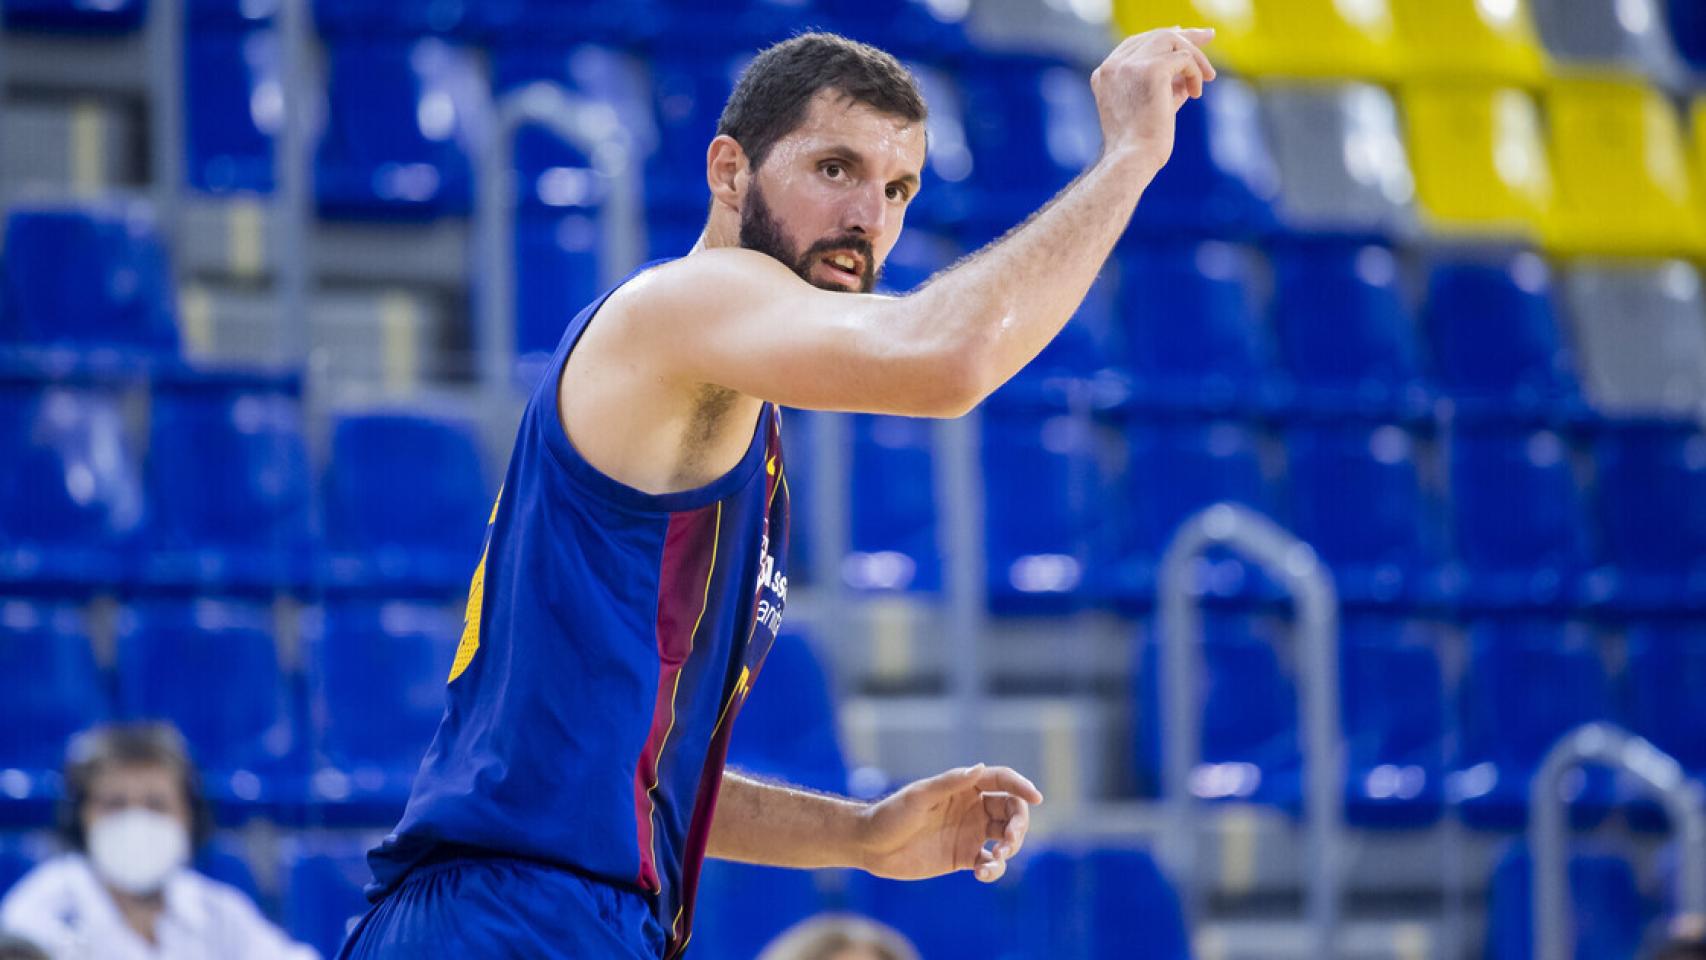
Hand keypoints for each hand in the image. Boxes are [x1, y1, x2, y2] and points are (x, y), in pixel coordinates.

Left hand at [854, 764, 1044, 883]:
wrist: (870, 846)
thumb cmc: (890, 814)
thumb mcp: (919, 797)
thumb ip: (950, 783)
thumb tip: (980, 768)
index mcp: (963, 787)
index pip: (1001, 781)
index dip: (1021, 787)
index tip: (1035, 798)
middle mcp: (972, 808)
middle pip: (1011, 811)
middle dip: (1018, 824)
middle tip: (1008, 841)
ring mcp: (969, 834)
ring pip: (1006, 838)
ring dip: (1011, 847)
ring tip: (997, 858)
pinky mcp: (963, 858)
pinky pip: (990, 864)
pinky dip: (995, 870)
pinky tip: (982, 874)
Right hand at [1091, 27, 1217, 176]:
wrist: (1132, 161)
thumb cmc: (1140, 146)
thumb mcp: (1151, 108)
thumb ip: (1164, 87)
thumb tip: (1186, 73)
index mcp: (1105, 75)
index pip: (1136, 44)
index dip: (1163, 40)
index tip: (1185, 38)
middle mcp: (1113, 66)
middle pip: (1155, 35)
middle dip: (1185, 35)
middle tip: (1209, 36)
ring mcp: (1130, 66)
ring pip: (1172, 39)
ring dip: (1195, 55)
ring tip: (1208, 77)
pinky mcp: (1151, 70)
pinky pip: (1184, 58)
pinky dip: (1195, 73)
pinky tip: (1196, 94)